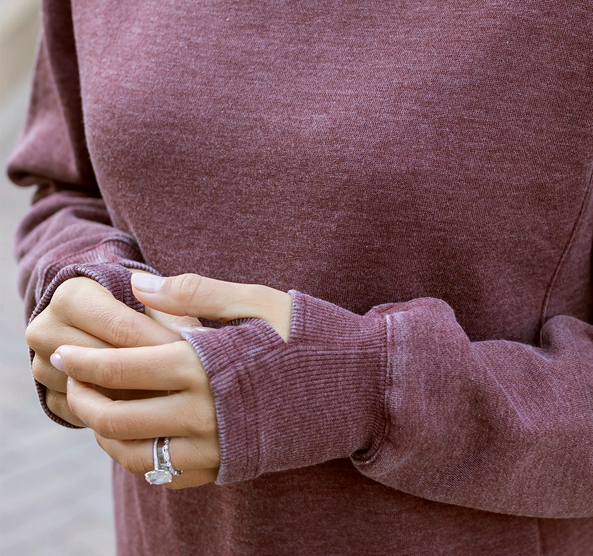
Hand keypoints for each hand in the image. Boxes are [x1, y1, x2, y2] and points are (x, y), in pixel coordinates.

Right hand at [26, 276, 180, 425]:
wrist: (101, 320)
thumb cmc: (135, 304)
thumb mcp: (152, 298)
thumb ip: (172, 312)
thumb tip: (190, 339)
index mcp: (70, 296)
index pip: (121, 327)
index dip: (160, 343)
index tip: (195, 357)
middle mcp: (45, 329)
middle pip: (104, 363)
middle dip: (149, 375)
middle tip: (189, 385)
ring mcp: (41, 366)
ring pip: (94, 394)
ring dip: (133, 401)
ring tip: (172, 399)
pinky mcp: (47, 397)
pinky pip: (84, 416)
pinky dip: (116, 417)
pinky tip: (146, 412)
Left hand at [53, 272, 291, 487]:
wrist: (362, 387)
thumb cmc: (309, 335)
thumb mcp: (256, 301)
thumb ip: (195, 292)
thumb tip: (140, 284)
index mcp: (205, 366)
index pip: (123, 368)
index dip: (85, 360)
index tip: (62, 351)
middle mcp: (204, 413)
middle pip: (118, 416)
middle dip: (83, 397)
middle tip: (70, 379)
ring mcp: (217, 448)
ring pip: (135, 455)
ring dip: (103, 433)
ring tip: (95, 407)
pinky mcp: (229, 467)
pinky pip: (167, 475)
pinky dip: (138, 458)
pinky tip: (136, 434)